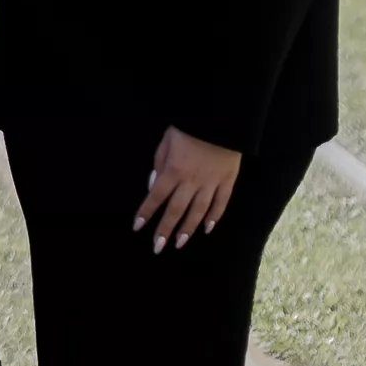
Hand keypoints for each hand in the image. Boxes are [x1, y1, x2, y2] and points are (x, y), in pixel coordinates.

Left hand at [133, 127, 241, 252]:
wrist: (221, 118)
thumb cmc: (189, 128)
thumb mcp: (166, 141)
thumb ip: (159, 164)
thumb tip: (154, 186)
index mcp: (173, 170)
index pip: (155, 197)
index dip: (146, 213)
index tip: (137, 227)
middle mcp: (191, 181)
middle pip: (176, 210)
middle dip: (165, 230)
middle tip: (157, 247)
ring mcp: (211, 183)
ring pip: (198, 212)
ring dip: (188, 229)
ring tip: (179, 243)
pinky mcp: (227, 181)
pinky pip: (221, 204)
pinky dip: (214, 217)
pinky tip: (207, 228)